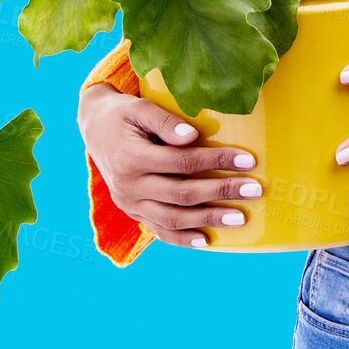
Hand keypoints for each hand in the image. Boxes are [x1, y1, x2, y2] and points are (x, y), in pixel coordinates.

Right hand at [77, 83, 261, 248]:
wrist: (94, 130)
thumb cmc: (123, 114)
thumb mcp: (139, 108)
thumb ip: (165, 122)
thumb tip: (193, 135)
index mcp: (131, 158)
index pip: (182, 162)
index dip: (216, 160)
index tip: (248, 160)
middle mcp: (128, 187)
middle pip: (182, 194)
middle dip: (221, 192)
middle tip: (255, 190)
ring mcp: (129, 204)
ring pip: (173, 218)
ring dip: (209, 219)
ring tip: (241, 218)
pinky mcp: (132, 212)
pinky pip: (159, 231)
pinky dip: (183, 239)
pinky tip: (207, 240)